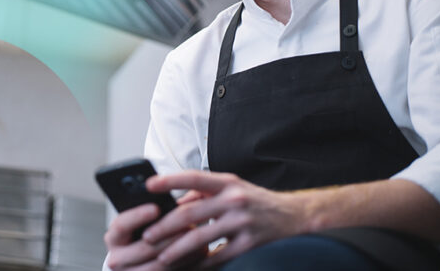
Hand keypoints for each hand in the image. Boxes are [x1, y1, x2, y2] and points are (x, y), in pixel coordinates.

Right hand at [104, 202, 203, 269]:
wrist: (137, 261)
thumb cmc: (140, 232)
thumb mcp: (137, 221)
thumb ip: (151, 211)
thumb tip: (173, 200)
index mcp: (114, 237)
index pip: (122, 225)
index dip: (138, 216)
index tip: (156, 207)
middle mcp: (117, 259)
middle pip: (145, 248)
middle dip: (169, 235)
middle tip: (189, 222)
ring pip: (159, 266)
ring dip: (182, 250)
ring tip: (197, 236)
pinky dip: (187, 262)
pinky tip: (200, 250)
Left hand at [141, 171, 308, 268]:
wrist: (292, 215)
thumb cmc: (253, 199)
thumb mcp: (230, 187)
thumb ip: (202, 193)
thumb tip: (172, 204)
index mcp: (227, 182)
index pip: (194, 177)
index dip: (170, 180)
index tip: (148, 185)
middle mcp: (234, 200)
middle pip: (191, 214)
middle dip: (165, 227)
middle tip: (147, 236)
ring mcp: (242, 223)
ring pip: (201, 239)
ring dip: (177, 250)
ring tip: (161, 257)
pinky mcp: (249, 244)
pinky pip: (219, 257)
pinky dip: (201, 264)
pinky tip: (187, 268)